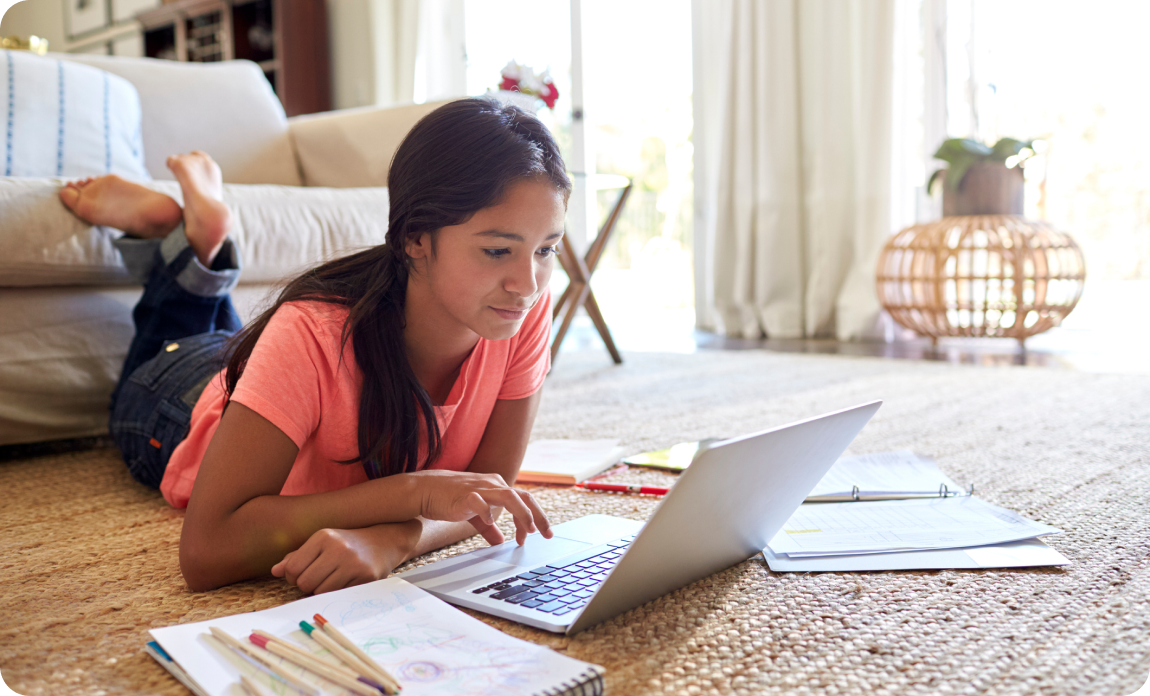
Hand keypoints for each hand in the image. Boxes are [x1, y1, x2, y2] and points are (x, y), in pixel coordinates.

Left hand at [270, 521, 419, 594]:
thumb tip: (275, 571)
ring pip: (320, 592)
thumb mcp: (322, 543)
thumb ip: (297, 556)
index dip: (293, 576)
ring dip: (321, 591)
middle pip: (305, 583)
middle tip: (317, 579)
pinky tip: (344, 581)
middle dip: (306, 586)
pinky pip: (338, 595)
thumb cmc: (346, 544)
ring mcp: (353, 563)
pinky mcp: (365, 577)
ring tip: (331, 580)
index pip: (293, 568)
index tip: (303, 574)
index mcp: (323, 537)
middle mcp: (338, 548)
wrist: (384, 541)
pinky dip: (337, 593)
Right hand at [406, 470, 551, 545]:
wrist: (426, 490)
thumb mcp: (475, 514)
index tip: (536, 536)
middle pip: (524, 496)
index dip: (534, 518)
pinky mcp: (465, 495)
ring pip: (509, 496)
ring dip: (522, 513)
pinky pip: (480, 502)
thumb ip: (488, 528)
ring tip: (528, 530)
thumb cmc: (451, 499)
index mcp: (498, 487)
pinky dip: (488, 512)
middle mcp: (493, 484)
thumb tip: (500, 542)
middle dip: (538, 516)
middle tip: (547, 534)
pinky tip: (491, 523)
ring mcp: (480, 488)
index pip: (524, 500)